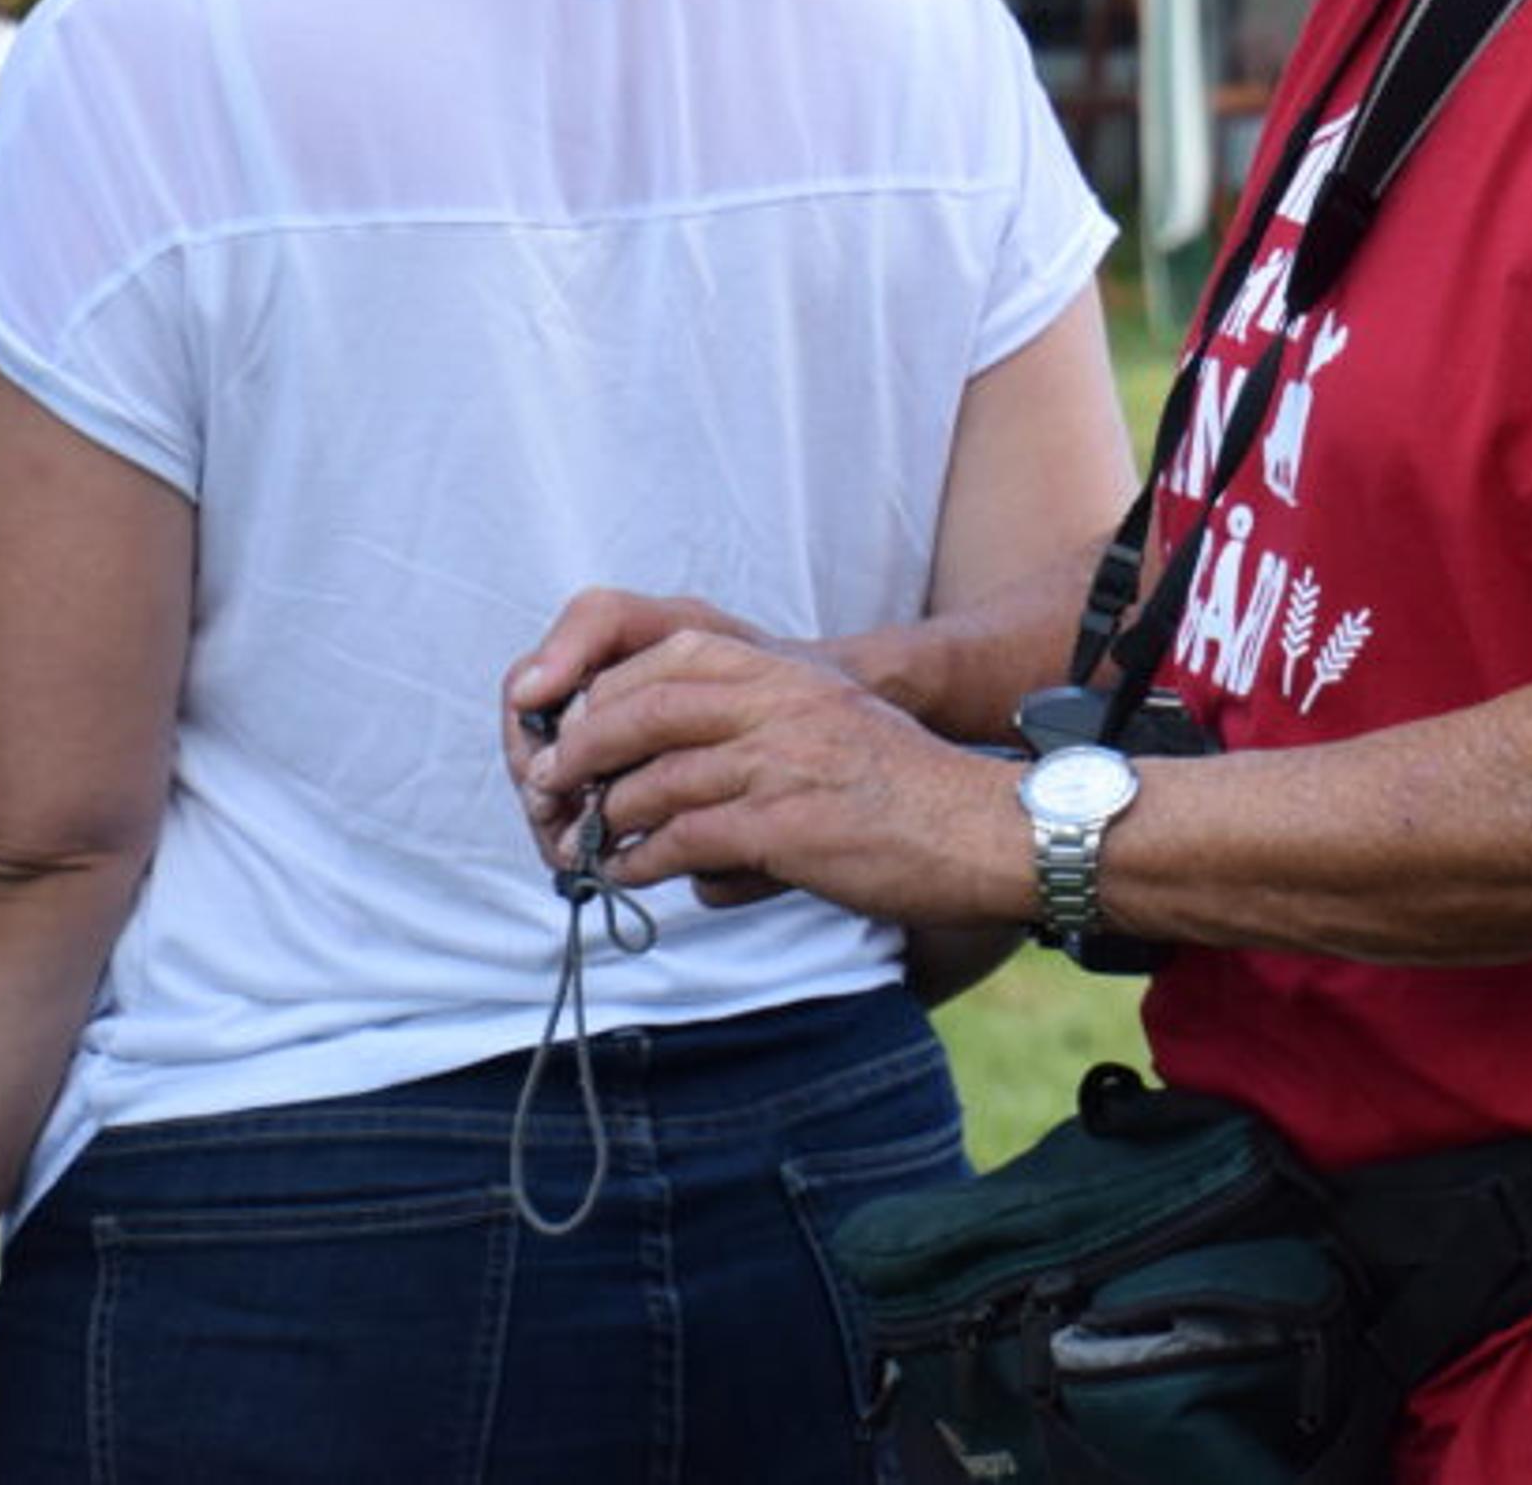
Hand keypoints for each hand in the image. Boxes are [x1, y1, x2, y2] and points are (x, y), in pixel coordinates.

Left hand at [513, 604, 1035, 928]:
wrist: (984, 831)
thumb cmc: (910, 791)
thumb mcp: (836, 724)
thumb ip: (767, 721)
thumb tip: (680, 757)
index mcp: (790, 674)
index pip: (671, 659)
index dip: (607, 693)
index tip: (574, 729)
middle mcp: (780, 705)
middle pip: (643, 711)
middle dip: (579, 753)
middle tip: (547, 788)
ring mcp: (779, 763)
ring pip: (651, 780)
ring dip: (602, 819)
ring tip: (583, 843)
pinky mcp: (782, 827)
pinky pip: (680, 840)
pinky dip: (638, 861)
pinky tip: (627, 874)